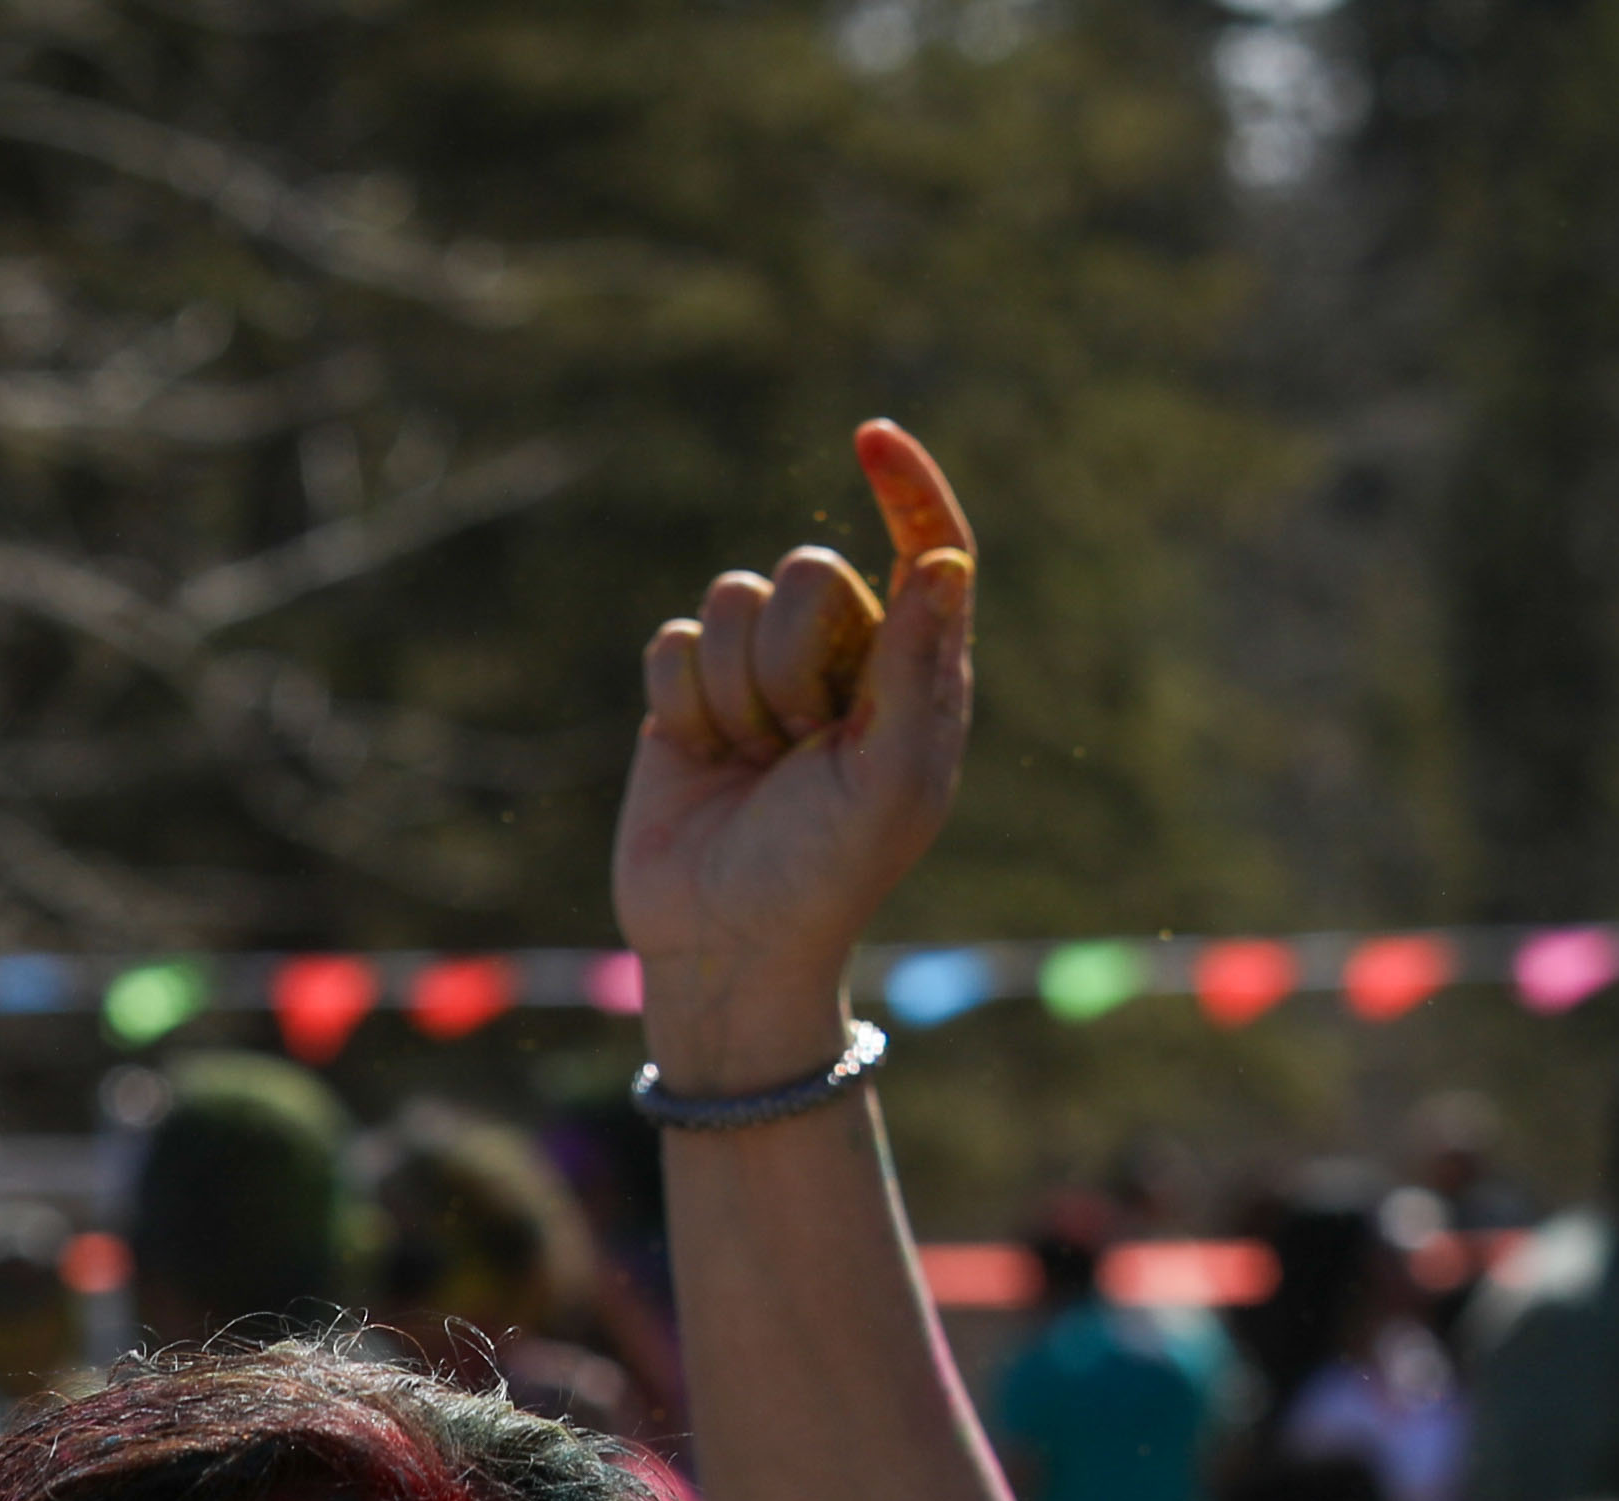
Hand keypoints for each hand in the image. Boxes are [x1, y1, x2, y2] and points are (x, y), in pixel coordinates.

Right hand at [608, 420, 978, 1090]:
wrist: (727, 944)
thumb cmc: (827, 875)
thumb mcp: (891, 778)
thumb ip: (914, 666)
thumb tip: (946, 559)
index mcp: (914, 669)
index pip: (925, 546)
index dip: (906, 487)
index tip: (871, 438)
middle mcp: (842, 656)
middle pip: (801, 574)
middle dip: (789, 661)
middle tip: (801, 743)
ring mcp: (760, 673)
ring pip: (728, 603)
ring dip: (733, 693)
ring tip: (753, 763)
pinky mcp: (688, 696)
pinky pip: (671, 644)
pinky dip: (683, 705)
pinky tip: (705, 762)